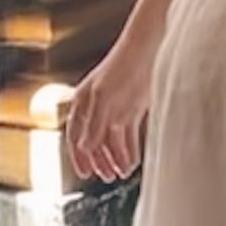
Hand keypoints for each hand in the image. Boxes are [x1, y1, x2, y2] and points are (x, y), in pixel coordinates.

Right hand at [64, 35, 152, 184]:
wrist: (150, 48)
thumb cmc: (124, 66)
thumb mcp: (104, 97)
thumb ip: (94, 124)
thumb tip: (85, 147)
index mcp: (84, 101)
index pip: (75, 135)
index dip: (78, 156)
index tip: (84, 173)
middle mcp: (97, 105)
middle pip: (94, 140)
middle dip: (99, 160)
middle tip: (106, 177)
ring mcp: (116, 106)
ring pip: (111, 139)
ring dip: (115, 157)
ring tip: (121, 173)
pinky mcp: (133, 106)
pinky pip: (127, 134)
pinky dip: (128, 149)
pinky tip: (133, 160)